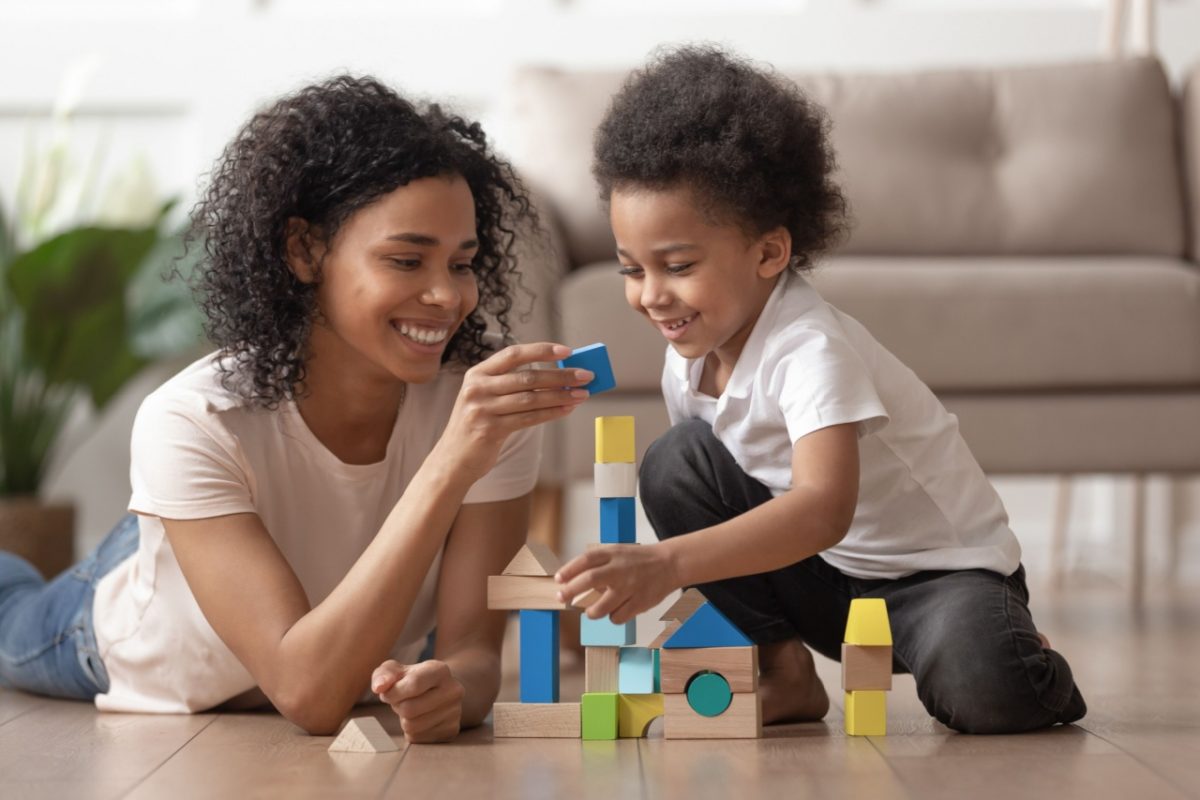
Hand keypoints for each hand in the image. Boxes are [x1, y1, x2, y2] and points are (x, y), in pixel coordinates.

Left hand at [372, 660, 464, 742]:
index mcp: (440, 670)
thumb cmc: (412, 680)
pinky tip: (419, 720)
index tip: (387, 693)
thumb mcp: (396, 671)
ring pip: (412, 726)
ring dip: (404, 720)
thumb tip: (379, 687)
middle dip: (397, 706)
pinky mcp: (451, 731)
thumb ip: (384, 674)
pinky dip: (412, 732)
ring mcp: (455, 712)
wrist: (440, 691)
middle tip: (401, 701)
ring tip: (411, 709)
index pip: (413, 684)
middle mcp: (453, 690)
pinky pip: (418, 739)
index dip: (393, 692)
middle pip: (409, 709)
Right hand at [436, 342, 591, 480]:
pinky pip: (528, 419)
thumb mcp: (486, 397)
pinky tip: (567, 409)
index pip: (514, 354)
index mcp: (477, 374)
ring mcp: (482, 409)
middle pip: (527, 377)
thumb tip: (558, 376)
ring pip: (531, 399)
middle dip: (561, 376)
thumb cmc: (478, 424)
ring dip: (561, 395)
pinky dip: (551, 413)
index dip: (541, 350)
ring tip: (582, 394)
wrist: (453, 459)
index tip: (568, 351)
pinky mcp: (489, 430)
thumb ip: (512, 385)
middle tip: (586, 376)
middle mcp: (477, 388)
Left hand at [554, 543, 679, 624]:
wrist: (669, 563)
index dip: (569, 570)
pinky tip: (615, 611)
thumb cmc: (637, 560)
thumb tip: (571, 581)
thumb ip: (598, 563)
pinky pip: (617, 617)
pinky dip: (612, 617)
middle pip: (589, 580)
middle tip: (561, 598)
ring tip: (590, 612)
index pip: (586, 560)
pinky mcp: (640, 602)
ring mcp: (630, 587)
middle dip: (570, 591)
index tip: (558, 579)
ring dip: (591, 612)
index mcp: (613, 553)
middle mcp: (620, 569)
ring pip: (601, 607)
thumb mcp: (617, 552)